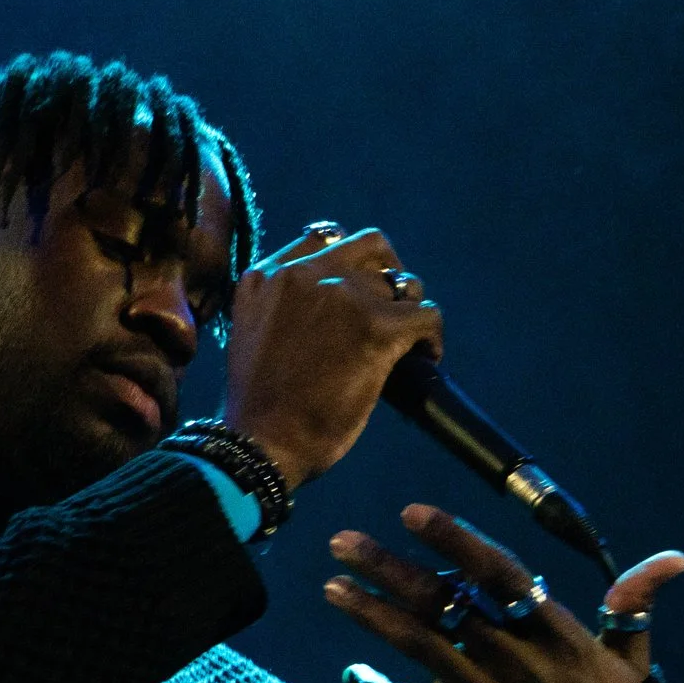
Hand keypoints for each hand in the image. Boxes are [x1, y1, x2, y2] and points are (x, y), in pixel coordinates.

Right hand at [220, 222, 442, 489]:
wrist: (261, 444)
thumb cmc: (258, 408)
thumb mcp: (252, 336)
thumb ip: (281, 306)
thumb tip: (326, 308)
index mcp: (266, 276)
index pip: (324, 239)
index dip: (350, 263)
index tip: (359, 290)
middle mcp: (303, 274)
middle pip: (369, 247)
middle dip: (386, 273)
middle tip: (393, 306)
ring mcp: (341, 296)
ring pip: (401, 281)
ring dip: (409, 307)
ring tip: (408, 338)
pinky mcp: (376, 326)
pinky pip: (426, 314)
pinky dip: (431, 336)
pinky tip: (426, 356)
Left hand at [323, 503, 683, 682]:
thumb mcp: (635, 668)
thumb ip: (636, 607)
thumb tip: (674, 559)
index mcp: (557, 638)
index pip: (501, 576)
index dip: (456, 541)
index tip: (412, 512)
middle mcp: (518, 667)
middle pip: (444, 606)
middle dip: (389, 570)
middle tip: (342, 542)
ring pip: (419, 651)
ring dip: (371, 617)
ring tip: (333, 587)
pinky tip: (352, 676)